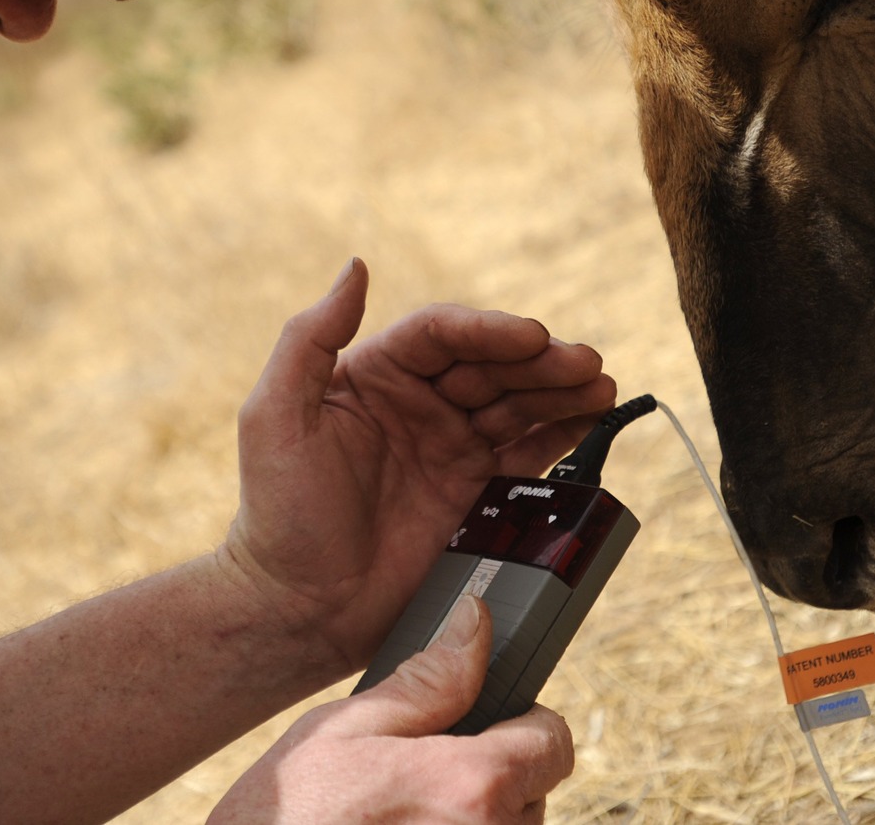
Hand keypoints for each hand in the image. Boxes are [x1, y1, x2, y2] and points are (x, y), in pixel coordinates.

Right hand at [209, 596, 573, 823]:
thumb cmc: (286, 816)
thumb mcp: (346, 728)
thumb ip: (427, 679)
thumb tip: (477, 621)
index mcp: (472, 785)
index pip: (555, 743)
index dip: (524, 723)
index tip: (486, 722)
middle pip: (532, 794)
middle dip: (493, 776)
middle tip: (422, 772)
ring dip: (473, 820)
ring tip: (401, 815)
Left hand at [222, 258, 615, 671]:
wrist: (298, 608)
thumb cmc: (276, 511)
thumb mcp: (274, 416)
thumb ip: (309, 338)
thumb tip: (356, 266)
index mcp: (374, 374)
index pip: (442, 335)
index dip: (489, 330)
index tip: (532, 337)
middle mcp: (417, 403)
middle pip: (490, 365)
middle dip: (540, 361)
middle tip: (585, 364)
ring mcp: (448, 447)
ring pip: (516, 404)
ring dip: (560, 390)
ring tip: (600, 387)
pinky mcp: (473, 493)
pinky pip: (525, 453)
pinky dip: (560, 434)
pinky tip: (590, 419)